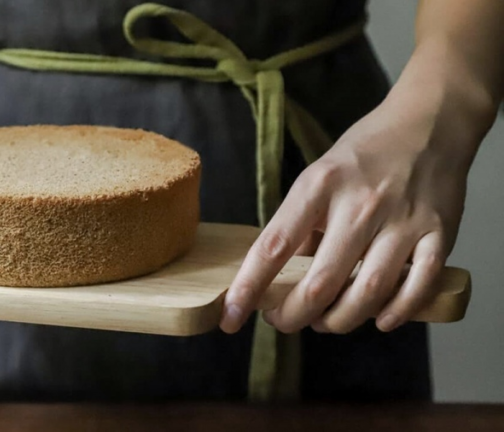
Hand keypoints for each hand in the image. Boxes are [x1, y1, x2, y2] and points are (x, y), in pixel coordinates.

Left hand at [220, 82, 488, 334]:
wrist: (428, 124)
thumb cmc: (363, 156)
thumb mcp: (318, 179)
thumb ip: (302, 226)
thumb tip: (278, 278)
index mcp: (318, 186)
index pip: (273, 247)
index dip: (249, 289)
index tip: (230, 316)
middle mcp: (359, 204)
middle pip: (320, 283)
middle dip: (294, 316)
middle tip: (284, 321)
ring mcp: (402, 220)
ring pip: (367, 293)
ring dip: (339, 321)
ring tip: (324, 322)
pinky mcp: (439, 233)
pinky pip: (417, 287)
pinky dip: (395, 313)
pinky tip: (379, 319)